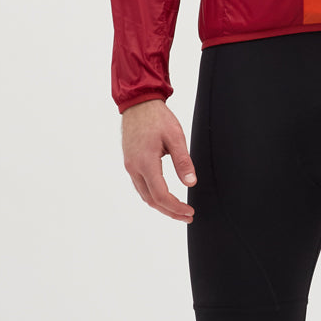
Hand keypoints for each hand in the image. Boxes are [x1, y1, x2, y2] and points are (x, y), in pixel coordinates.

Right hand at [120, 99, 195, 222]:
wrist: (139, 104)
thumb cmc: (157, 117)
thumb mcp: (175, 136)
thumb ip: (183, 161)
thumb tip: (191, 183)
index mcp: (145, 162)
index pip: (160, 195)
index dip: (176, 207)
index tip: (189, 211)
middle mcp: (134, 167)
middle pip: (151, 200)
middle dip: (170, 211)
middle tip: (187, 215)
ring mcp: (130, 166)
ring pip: (144, 195)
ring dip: (161, 205)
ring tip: (178, 210)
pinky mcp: (130, 162)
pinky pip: (140, 186)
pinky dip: (153, 196)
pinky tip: (164, 196)